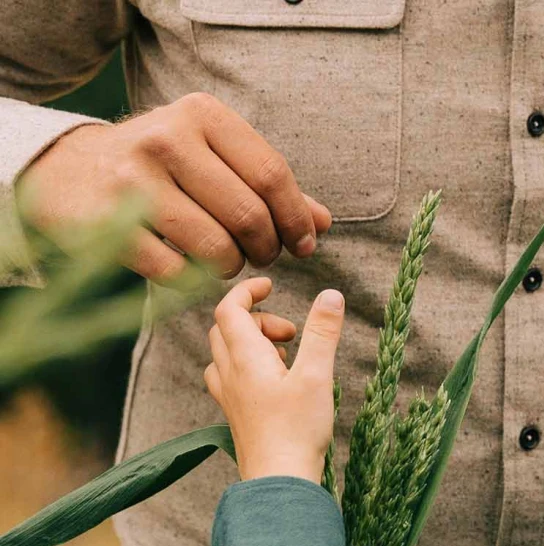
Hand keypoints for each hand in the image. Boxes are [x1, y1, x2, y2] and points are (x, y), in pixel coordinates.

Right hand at [17, 93, 332, 282]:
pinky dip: (194, 280)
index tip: (303, 244)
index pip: (272, 175)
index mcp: (201, 115)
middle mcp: (166, 140)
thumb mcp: (214, 157)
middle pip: (249, 217)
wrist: (70, 171)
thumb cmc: (163, 167)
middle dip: (267, 248)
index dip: (296, 220)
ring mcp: (134, 184)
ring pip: (218, 249)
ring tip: (224, 257)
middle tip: (261, 254)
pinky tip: (190, 267)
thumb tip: (322, 222)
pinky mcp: (112, 227)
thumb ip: (268, 186)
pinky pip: (179, 274)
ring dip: (232, 266)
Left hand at [204, 278, 344, 484]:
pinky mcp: (235, 416)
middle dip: (256, 319)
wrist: (279, 480)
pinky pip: (227, 378)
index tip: (270, 287)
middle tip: (291, 335)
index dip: (247, 291)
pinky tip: (269, 383)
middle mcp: (229, 373)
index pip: (229, 307)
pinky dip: (244, 367)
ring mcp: (228, 396)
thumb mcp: (316, 376)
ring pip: (223, 353)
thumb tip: (331, 295)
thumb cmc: (297, 431)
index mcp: (245, 357)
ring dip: (249, 343)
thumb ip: (323, 333)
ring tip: (284, 357)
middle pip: (225, 327)